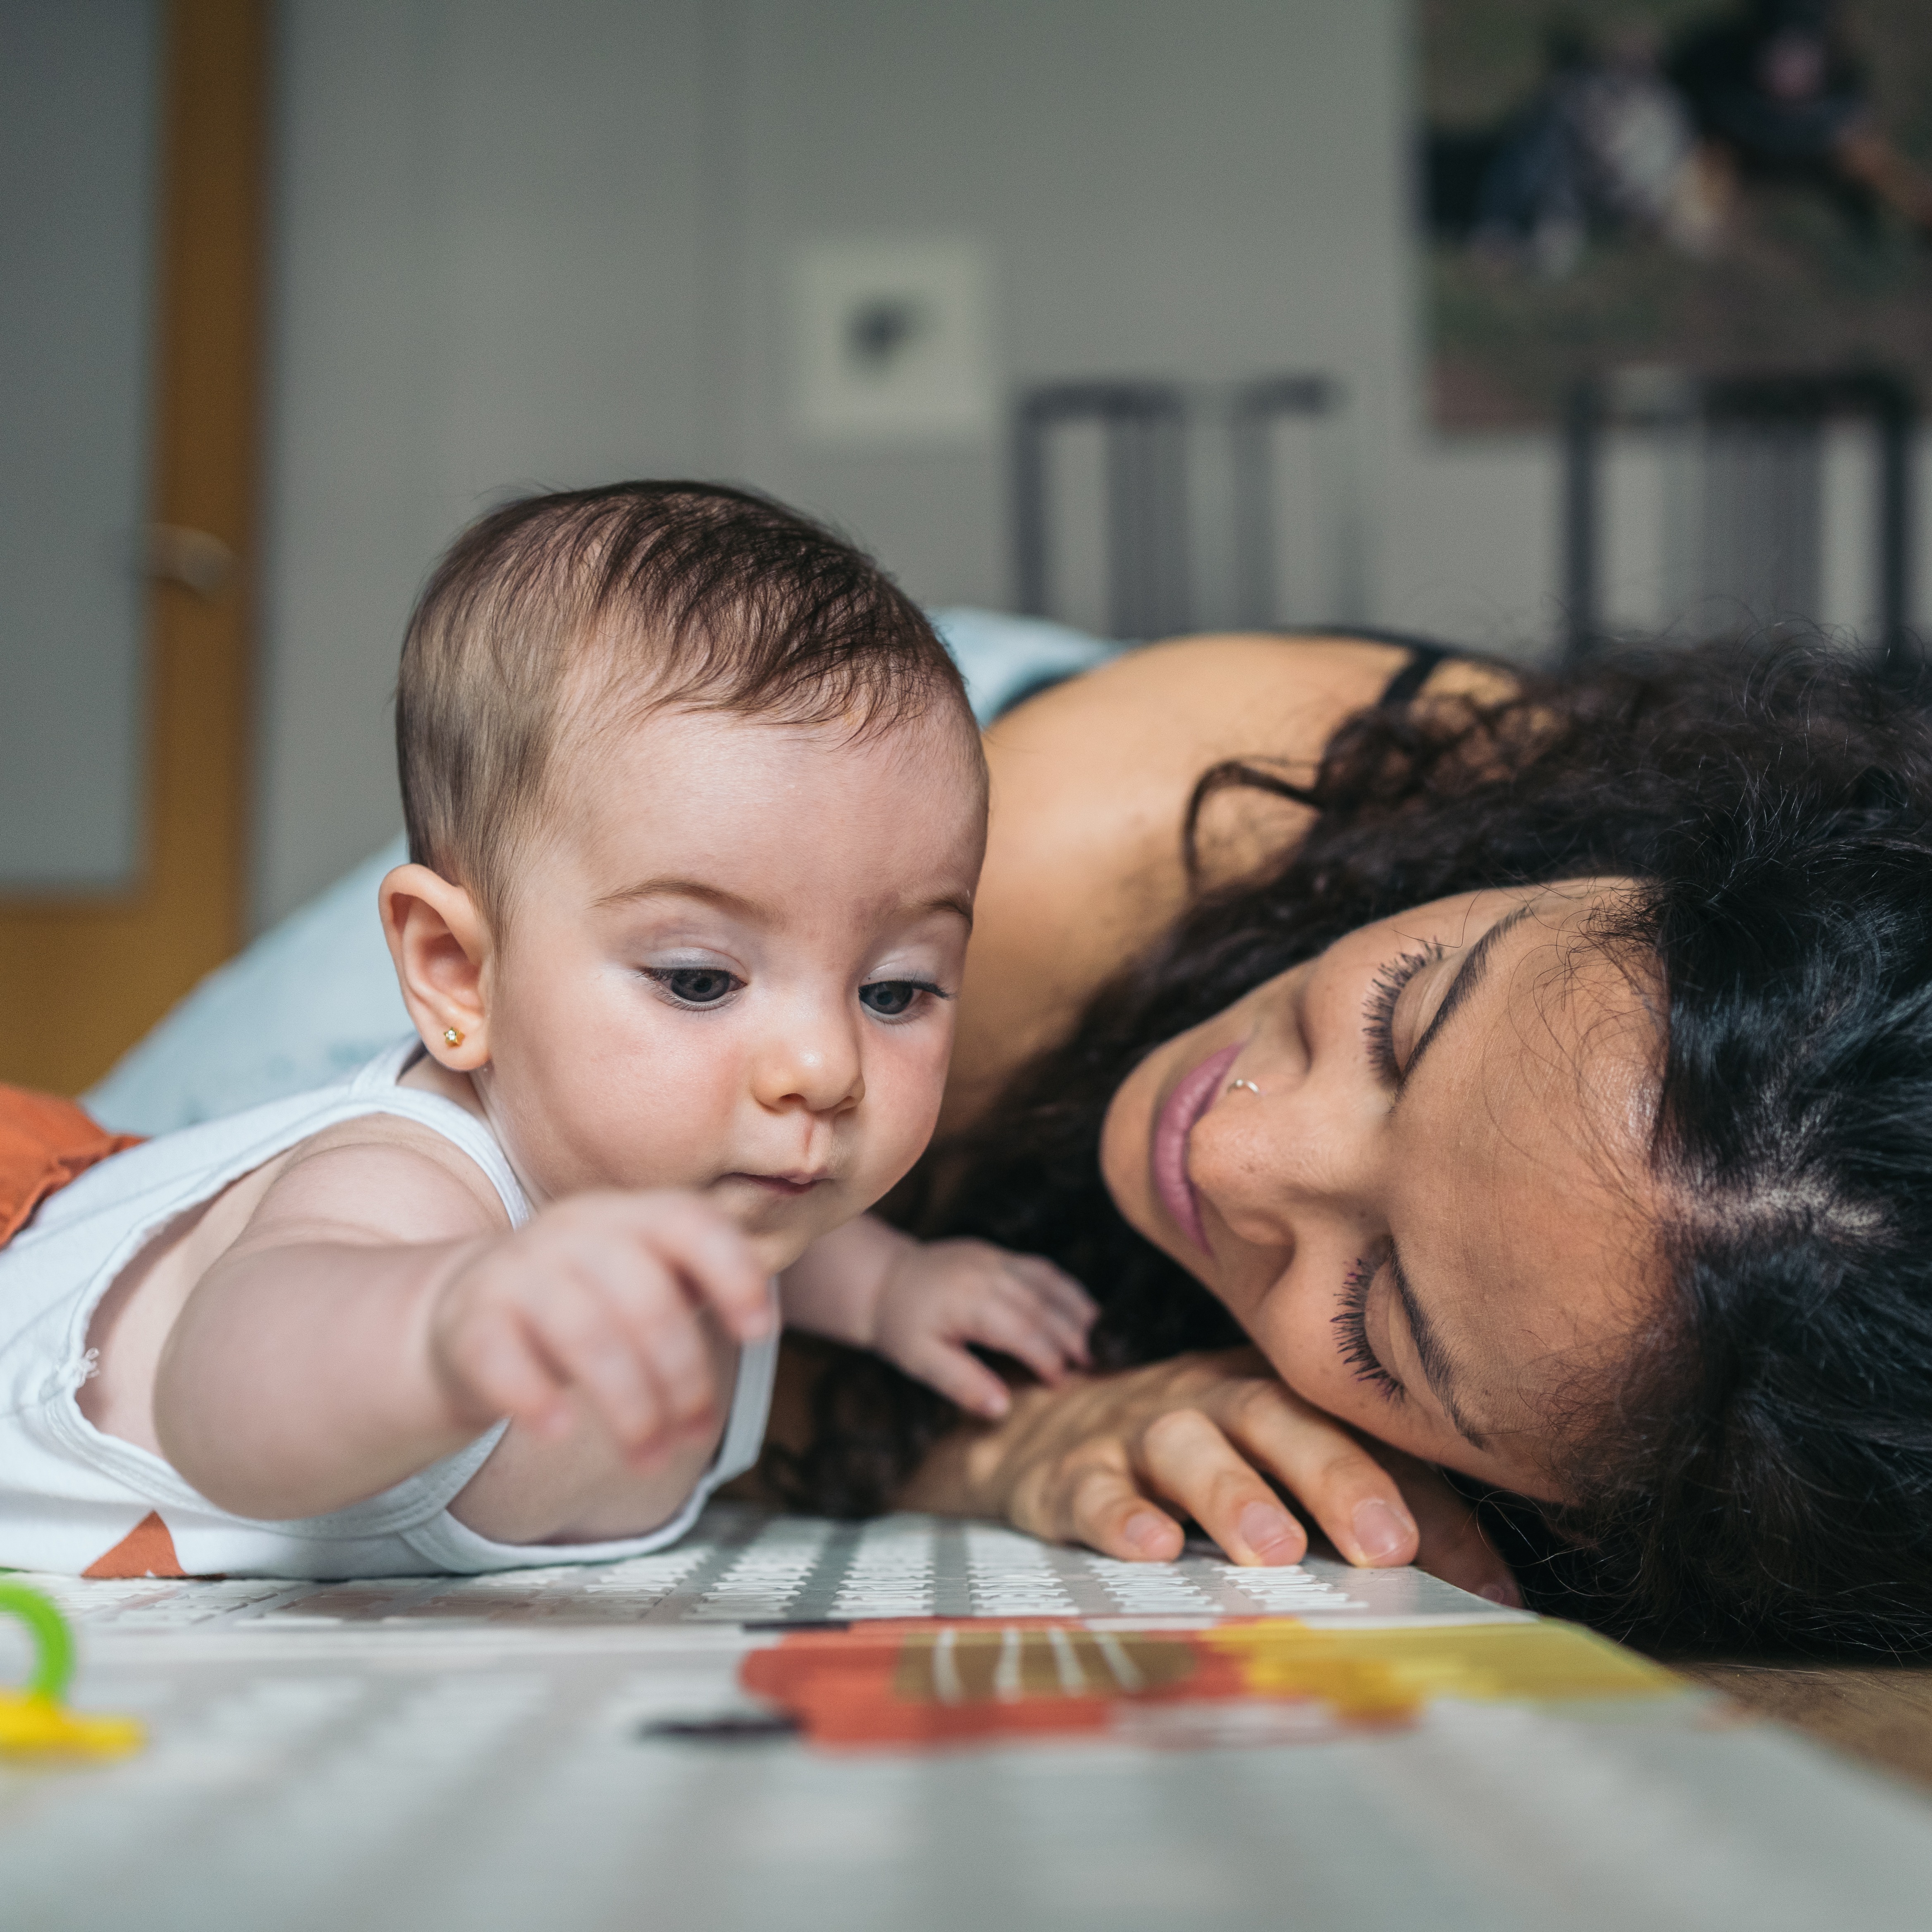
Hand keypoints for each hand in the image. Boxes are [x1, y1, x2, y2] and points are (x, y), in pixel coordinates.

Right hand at [426, 1191, 773, 1463]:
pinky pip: (502, 1357)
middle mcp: (573, 1232)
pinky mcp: (467, 1322)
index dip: (732, 1272)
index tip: (760, 1333)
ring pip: (585, 1333)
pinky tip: (559, 1428)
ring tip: (649, 1458)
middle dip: (683, 1377)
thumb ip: (698, 1287)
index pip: (688, 1223)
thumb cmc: (586, 1301)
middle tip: (693, 1435)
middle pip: (645, 1298)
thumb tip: (762, 1321)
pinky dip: (534, 1396)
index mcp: (629, 1215)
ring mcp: (516, 1271)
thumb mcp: (643, 1278)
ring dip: (629, 1407)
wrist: (466, 1311)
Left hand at [870, 1238, 1097, 1418]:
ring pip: (1050, 1280)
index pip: (1024, 1330)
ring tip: (1100, 1336)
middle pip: (1045, 1305)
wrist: (882, 1280)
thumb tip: (1002, 1409)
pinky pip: (1041, 1267)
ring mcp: (995, 1258)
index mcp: (970, 1302)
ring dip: (1078, 1307)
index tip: (1064, 1382)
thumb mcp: (921, 1362)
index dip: (1049, 1357)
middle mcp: (988, 1274)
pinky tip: (1079, 1307)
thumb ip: (962, 1383)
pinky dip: (1065, 1288)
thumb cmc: (901, 1326)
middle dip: (1074, 1335)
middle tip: (1098, 1363)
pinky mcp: (997, 1253)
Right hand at [908, 1348, 1520, 1603]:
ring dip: (1231, 1492)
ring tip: (1272, 1549)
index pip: (1357, 1434)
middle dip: (1334, 1476)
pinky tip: (1150, 1546)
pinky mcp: (1068, 1471)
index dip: (1420, 1497)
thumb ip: (1377, 1512)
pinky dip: (1119, 1514)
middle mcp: (1210, 1400)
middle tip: (1386, 1543)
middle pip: (1275, 1417)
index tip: (1480, 1576)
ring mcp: (1135, 1431)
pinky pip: (1091, 1486)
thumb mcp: (1283, 1469)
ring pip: (1185, 1446)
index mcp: (1274, 1394)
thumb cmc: (1195, 1459)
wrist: (1043, 1428)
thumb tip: (1500, 1591)